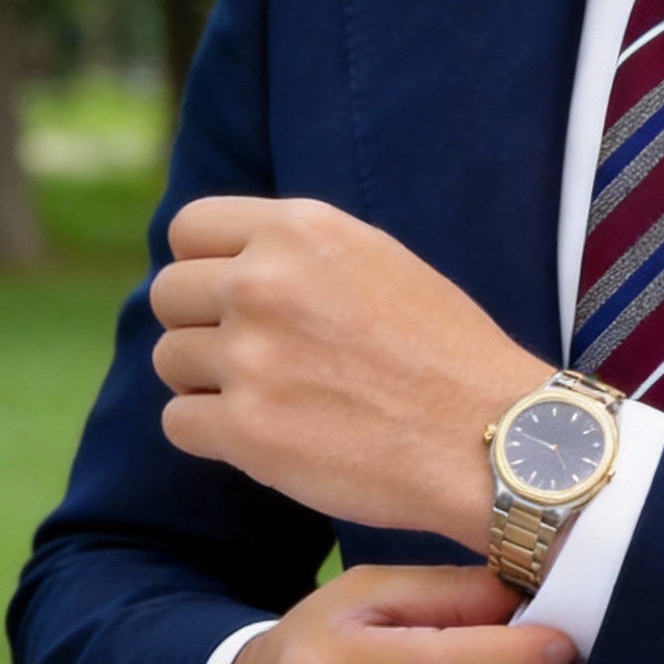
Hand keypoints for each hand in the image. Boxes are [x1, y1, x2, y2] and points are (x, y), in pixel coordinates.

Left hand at [148, 195, 552, 545]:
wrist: (494, 435)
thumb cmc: (446, 352)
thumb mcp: (378, 260)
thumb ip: (298, 253)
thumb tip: (224, 264)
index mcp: (301, 230)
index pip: (188, 228)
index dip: (203, 264)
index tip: (229, 296)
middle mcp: (265, 282)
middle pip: (169, 295)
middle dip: (200, 325)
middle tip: (254, 356)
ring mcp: (251, 356)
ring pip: (170, 361)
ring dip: (209, 382)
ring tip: (274, 397)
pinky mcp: (246, 430)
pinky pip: (179, 422)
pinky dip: (213, 434)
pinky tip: (268, 435)